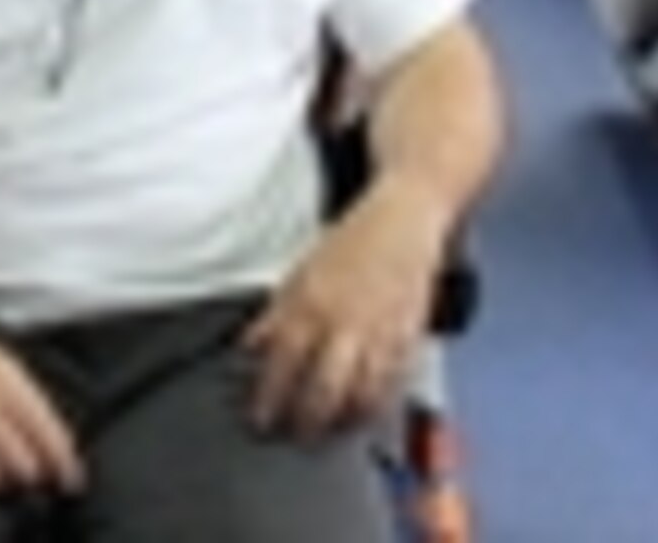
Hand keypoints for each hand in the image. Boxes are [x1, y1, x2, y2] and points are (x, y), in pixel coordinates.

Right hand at [0, 298, 84, 502]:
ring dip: (2, 477)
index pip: (49, 438)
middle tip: (32, 469)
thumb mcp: (0, 361)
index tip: (72, 477)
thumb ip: (28, 400)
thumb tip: (54, 437)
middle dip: (34, 472)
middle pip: (25, 467)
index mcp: (4, 383)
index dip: (66, 464)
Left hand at [241, 180, 444, 439]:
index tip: (259, 420)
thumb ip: (276, 315)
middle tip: (294, 435)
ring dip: (342, 421)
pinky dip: (376, 406)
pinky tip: (363, 414)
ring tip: (329, 432)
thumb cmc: (351, 243)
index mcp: (310, 303)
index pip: (281, 363)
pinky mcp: (408, 340)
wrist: (403, 221)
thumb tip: (249, 347)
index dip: (268, 398)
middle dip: (305, 421)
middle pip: (321, 390)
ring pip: (360, 397)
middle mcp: (344, 323)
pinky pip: (392, 385)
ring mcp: (379, 334)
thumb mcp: (300, 273)